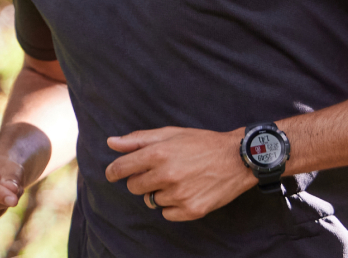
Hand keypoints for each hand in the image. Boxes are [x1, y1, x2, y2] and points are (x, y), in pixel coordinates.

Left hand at [105, 126, 254, 221]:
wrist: (236, 158)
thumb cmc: (201, 143)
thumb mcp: (171, 133)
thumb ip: (138, 139)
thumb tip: (111, 142)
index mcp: (158, 153)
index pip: (121, 168)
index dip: (113, 171)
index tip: (113, 173)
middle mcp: (166, 175)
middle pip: (134, 187)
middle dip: (141, 179)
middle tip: (159, 171)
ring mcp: (178, 195)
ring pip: (151, 200)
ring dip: (159, 192)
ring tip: (179, 179)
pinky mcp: (190, 211)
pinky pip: (166, 213)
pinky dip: (172, 205)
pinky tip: (186, 191)